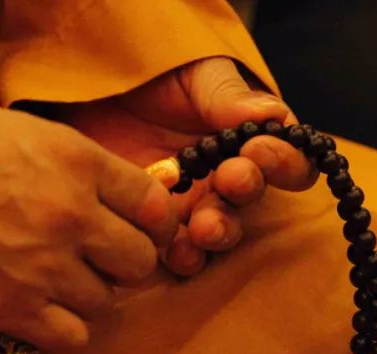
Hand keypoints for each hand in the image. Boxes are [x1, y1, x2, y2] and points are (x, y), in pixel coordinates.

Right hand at [0, 107, 176, 347]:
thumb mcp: (33, 134)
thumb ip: (88, 167)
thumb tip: (140, 196)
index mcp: (80, 165)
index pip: (157, 206)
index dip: (156, 223)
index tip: (144, 230)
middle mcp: (71, 217)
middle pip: (141, 261)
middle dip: (124, 262)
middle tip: (99, 259)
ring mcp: (43, 268)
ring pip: (106, 301)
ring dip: (86, 293)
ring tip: (53, 278)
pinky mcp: (13, 310)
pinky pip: (74, 335)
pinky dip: (63, 327)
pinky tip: (41, 307)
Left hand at [57, 57, 317, 275]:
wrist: (88, 95)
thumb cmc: (151, 76)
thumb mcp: (192, 74)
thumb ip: (227, 96)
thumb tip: (274, 117)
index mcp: (248, 142)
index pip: (287, 162)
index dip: (283, 161)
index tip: (259, 148)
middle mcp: (227, 180)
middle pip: (252, 201)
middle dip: (245, 192)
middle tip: (230, 179)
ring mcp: (194, 208)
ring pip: (221, 233)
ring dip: (219, 232)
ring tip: (204, 225)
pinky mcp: (158, 228)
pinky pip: (180, 254)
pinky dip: (183, 257)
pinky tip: (175, 249)